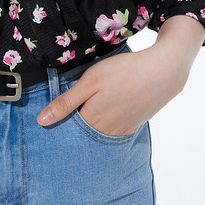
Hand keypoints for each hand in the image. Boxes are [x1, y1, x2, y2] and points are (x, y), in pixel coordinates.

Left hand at [36, 44, 189, 134]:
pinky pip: (113, 131)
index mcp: (92, 120)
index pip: (67, 128)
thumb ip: (66, 102)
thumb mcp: (90, 81)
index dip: (59, 119)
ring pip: (98, 132)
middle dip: (74, 124)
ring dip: (91, 124)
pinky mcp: (133, 126)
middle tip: (72, 107)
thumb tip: (41, 121)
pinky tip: (108, 109)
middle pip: (82, 133)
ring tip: (91, 105)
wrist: (163, 72)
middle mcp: (106, 131)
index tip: (53, 114)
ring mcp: (121, 130)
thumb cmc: (124, 72)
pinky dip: (106, 124)